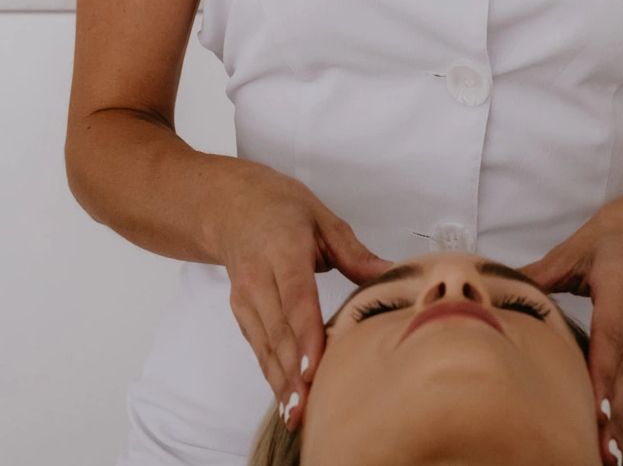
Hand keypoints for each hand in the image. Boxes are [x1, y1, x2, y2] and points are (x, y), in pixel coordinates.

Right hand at [212, 163, 394, 433]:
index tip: (314, 367)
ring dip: (281, 382)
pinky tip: (287, 398)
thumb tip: (391, 274)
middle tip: (310, 408)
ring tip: (298, 415)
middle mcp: (259, 278)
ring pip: (266, 346)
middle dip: (293, 373)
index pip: (296, 298)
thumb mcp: (322, 217)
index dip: (305, 335)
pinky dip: (272, 374)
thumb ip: (355, 253)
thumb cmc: (281, 208)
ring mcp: (246, 298)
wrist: (230, 207)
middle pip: (278, 331)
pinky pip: (259, 348)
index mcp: (283, 250)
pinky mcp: (241, 313)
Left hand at [518, 183, 622, 464]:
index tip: (593, 412)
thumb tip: (500, 288)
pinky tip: (619, 430)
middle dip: (614, 413)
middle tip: (596, 451)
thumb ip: (544, 272)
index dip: (602, 376)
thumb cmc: (621, 231)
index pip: (612, 335)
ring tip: (607, 453)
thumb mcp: (579, 243)